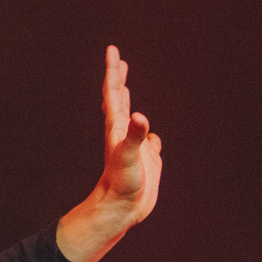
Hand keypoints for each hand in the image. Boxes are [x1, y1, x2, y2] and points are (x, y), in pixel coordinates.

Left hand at [55, 47, 163, 261]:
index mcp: (116, 129)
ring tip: (124, 87)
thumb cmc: (122, 186)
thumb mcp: (128, 158)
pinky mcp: (145, 160)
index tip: (112, 51)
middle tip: (117, 59)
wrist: (122, 211)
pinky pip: (149, 142)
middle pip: (118, 100)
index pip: (113, 93)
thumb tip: (140, 117)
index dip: (113, 72)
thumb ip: (134, 137)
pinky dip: (148, 133)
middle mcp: (124, 135)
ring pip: (131, 118)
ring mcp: (134, 147)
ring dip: (127, 101)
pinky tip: (148, 134)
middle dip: (118, 79)